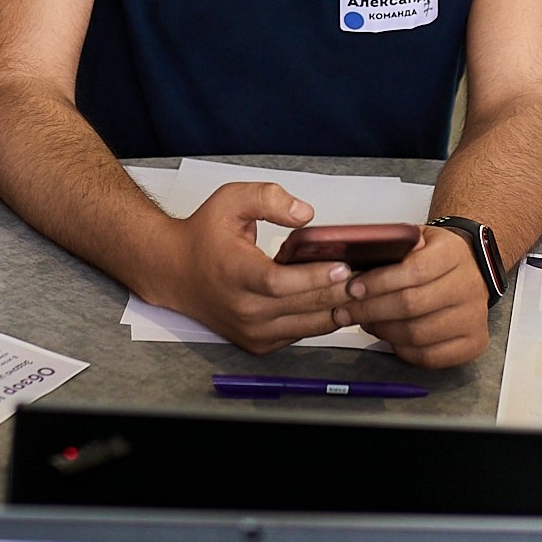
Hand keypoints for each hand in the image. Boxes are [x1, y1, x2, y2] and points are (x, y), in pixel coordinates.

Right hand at [151, 182, 352, 353]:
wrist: (174, 272)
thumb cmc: (204, 236)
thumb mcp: (231, 200)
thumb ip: (268, 198)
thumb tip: (305, 214)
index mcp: (234, 272)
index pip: (279, 283)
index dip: (313, 277)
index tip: (342, 266)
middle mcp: (242, 307)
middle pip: (301, 306)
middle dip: (338, 291)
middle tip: (366, 275)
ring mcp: (250, 330)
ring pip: (306, 326)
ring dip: (335, 308)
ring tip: (359, 289)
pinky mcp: (256, 343)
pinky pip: (299, 334)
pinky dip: (320, 319)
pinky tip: (335, 300)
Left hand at [341, 226, 489, 367]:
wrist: (469, 269)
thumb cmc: (436, 256)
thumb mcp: (418, 238)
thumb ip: (393, 247)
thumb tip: (357, 265)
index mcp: (454, 253)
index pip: (414, 270)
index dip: (378, 282)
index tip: (352, 288)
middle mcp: (470, 286)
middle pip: (412, 305)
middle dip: (371, 310)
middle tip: (346, 311)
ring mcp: (474, 317)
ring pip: (417, 334)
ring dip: (383, 331)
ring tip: (365, 322)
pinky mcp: (473, 342)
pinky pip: (429, 356)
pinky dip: (402, 350)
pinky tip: (389, 337)